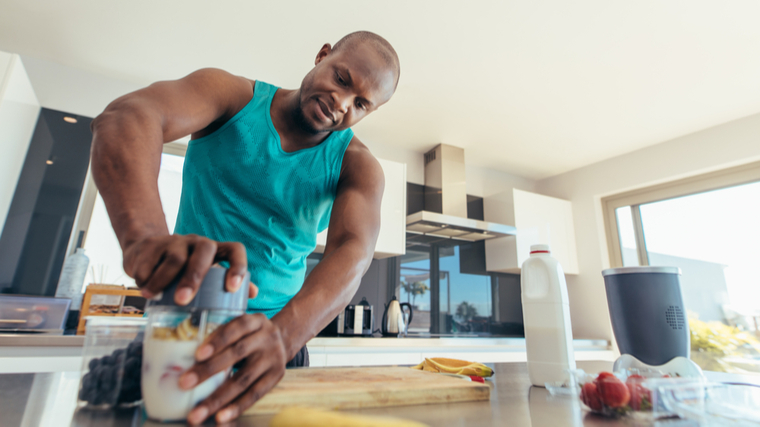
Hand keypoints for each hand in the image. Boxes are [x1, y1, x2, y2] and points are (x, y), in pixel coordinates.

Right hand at [123, 234, 250, 303]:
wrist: (147, 252)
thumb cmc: (183, 269)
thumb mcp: (203, 275)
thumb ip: (224, 284)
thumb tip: (252, 293)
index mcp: (216, 250)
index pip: (235, 250)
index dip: (238, 267)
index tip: (232, 289)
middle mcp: (198, 242)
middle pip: (203, 253)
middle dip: (194, 278)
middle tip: (183, 300)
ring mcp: (174, 241)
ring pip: (174, 258)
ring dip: (162, 280)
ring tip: (153, 296)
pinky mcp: (151, 244)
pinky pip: (150, 261)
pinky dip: (145, 277)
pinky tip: (143, 288)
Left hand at [179, 314, 287, 423]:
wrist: (284, 340)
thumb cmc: (251, 335)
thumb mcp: (243, 327)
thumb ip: (222, 336)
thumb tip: (183, 357)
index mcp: (256, 321)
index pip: (237, 327)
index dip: (218, 340)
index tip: (198, 354)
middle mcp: (267, 338)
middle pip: (237, 354)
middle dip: (209, 370)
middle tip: (184, 383)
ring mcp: (273, 359)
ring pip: (244, 379)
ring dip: (218, 398)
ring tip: (196, 413)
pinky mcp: (276, 377)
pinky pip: (255, 394)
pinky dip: (236, 407)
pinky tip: (220, 417)